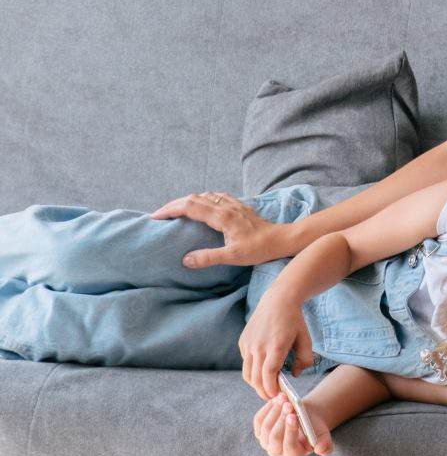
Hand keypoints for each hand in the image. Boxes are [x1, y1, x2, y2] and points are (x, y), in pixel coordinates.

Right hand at [150, 191, 290, 267]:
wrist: (282, 239)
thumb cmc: (260, 249)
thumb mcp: (233, 257)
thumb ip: (209, 258)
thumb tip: (185, 260)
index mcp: (222, 216)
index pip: (190, 207)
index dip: (170, 209)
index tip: (155, 216)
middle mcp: (226, 206)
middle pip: (194, 198)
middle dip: (174, 204)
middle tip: (160, 214)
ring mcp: (234, 205)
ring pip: (205, 195)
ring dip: (188, 200)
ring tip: (175, 210)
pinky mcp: (240, 207)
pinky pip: (216, 196)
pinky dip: (203, 198)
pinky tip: (202, 204)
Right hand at [239, 294, 314, 400]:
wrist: (278, 300)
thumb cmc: (295, 321)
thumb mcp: (306, 339)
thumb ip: (304, 360)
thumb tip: (294, 375)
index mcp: (276, 346)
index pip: (269, 375)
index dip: (271, 389)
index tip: (277, 396)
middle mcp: (258, 346)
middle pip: (256, 379)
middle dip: (263, 392)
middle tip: (272, 397)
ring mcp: (248, 344)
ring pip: (247, 374)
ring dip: (256, 384)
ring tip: (267, 386)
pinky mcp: (243, 342)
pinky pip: (246, 363)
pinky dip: (253, 370)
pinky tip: (263, 369)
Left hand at [253, 393, 333, 455]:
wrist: (306, 419)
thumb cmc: (315, 428)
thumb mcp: (323, 436)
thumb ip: (325, 445)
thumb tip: (319, 450)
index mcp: (293, 455)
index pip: (289, 446)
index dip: (290, 431)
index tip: (293, 416)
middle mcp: (276, 452)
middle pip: (275, 437)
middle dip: (281, 419)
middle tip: (288, 404)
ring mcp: (266, 442)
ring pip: (266, 427)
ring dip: (275, 410)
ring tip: (283, 397)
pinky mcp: (260, 431)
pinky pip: (259, 420)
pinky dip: (267, 408)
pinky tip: (276, 399)